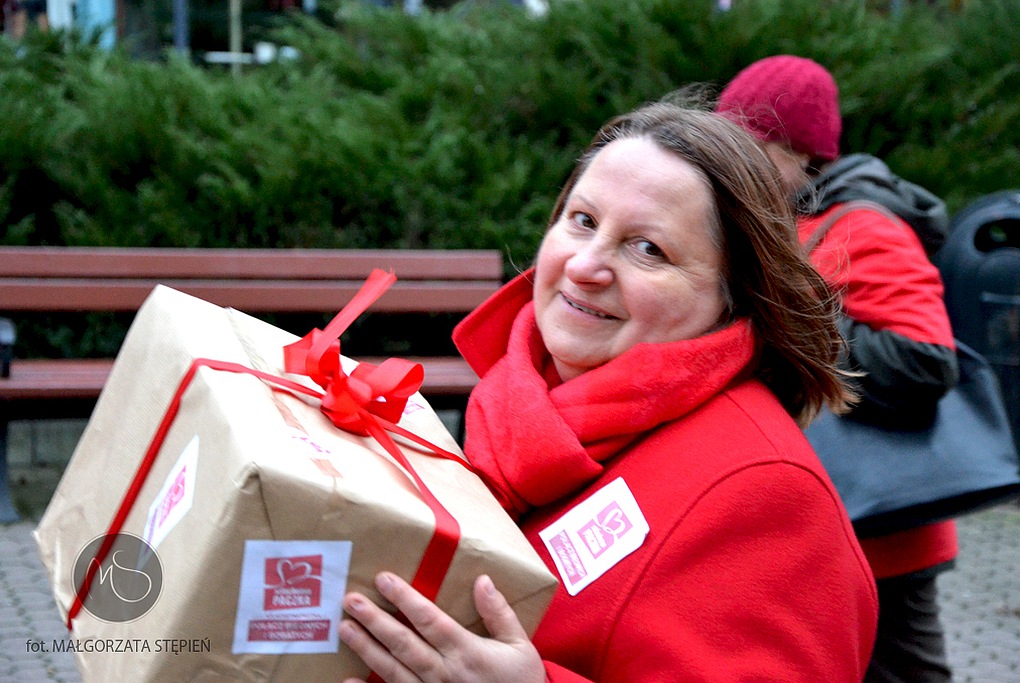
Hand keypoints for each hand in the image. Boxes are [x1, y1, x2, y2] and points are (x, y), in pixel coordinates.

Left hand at [339, 572, 544, 682]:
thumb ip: (499, 613)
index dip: (405, 599)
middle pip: (403, 644)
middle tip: (350, 600)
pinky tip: (349, 680)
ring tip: (345, 627)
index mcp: (467, 652)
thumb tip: (482, 580)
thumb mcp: (519, 645)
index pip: (429, 620)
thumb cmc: (521, 681)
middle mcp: (444, 673)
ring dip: (366, 648)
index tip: (383, 579)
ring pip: (393, 670)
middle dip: (375, 620)